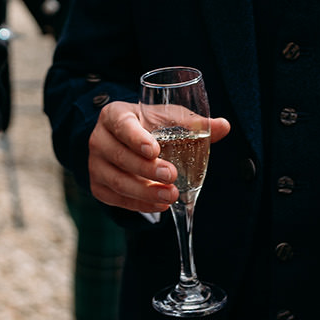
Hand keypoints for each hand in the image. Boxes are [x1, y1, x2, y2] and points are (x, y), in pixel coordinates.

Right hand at [87, 100, 231, 212]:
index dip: (136, 138)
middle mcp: (99, 138)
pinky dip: (139, 205)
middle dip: (147, 169)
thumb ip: (193, 123)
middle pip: (120, 156)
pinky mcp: (98, 186)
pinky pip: (117, 199)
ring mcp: (95, 164)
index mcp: (114, 115)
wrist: (124, 141)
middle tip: (171, 175)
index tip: (154, 150)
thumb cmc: (148, 125)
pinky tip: (160, 204)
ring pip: (117, 181)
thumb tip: (224, 126)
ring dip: (145, 192)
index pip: (122, 125)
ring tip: (170, 196)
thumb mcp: (167, 118)